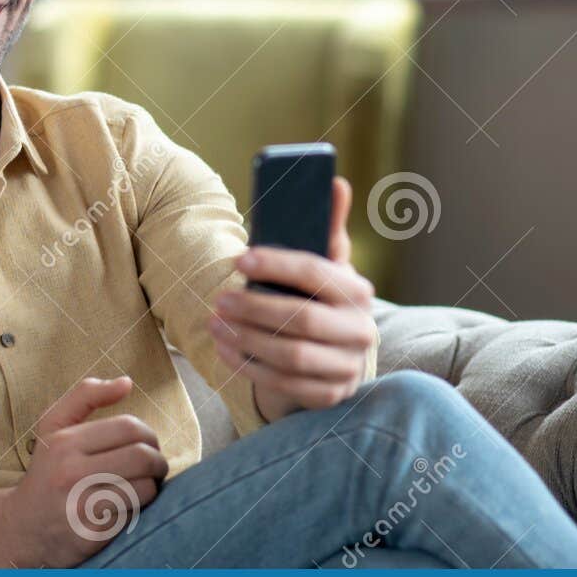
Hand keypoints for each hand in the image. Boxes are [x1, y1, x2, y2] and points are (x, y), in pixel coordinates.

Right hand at [0, 376, 166, 566]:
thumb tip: (127, 382)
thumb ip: (86, 396)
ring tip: (143, 486)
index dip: (148, 435)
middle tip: (154, 466)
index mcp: (65, 442)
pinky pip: (136, 515)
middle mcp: (71, 473)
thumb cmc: (46, 471)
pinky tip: (127, 507)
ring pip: (145, 488)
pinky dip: (139, 510)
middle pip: (142, 457)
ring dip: (152, 487)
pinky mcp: (94, 534)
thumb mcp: (53, 426)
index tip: (147, 444)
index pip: (129, 428)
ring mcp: (82, 506)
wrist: (21, 527)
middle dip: (158, 461)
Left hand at [208, 176, 377, 421]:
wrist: (331, 356)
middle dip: (255, 308)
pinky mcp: (329, 395)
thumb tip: (336, 181)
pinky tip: (224, 349)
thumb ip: (327, 228)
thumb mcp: (324, 266)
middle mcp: (360, 330)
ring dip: (246, 337)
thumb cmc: (317, 300)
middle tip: (220, 298)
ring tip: (215, 322)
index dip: (277, 264)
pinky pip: (284, 383)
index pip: (318, 273)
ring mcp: (347, 367)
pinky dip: (248, 366)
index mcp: (358, 291)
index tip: (240, 258)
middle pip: (302, 319)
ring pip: (291, 355)